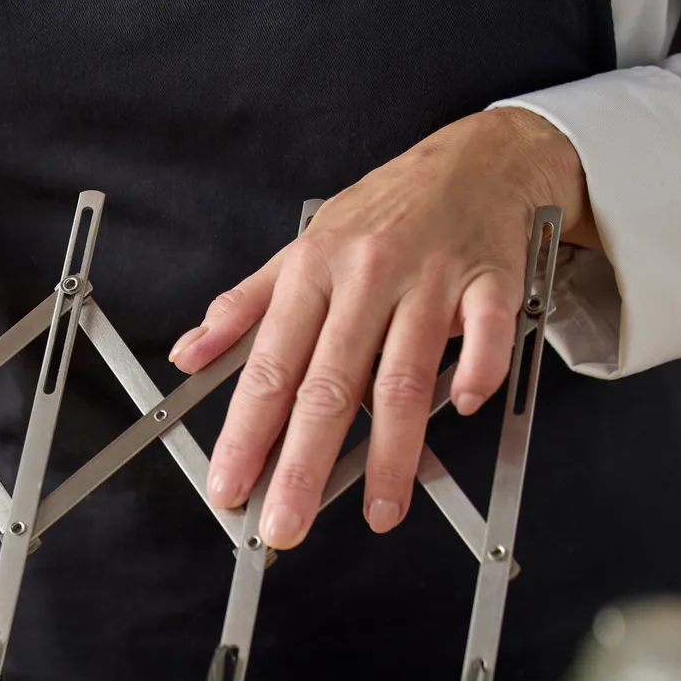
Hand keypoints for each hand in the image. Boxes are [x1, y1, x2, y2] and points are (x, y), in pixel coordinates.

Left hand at [170, 107, 595, 549]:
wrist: (476, 156)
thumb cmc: (382, 211)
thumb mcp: (302, 248)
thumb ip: (245, 306)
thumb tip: (187, 353)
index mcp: (312, 273)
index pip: (270, 367)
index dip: (246, 433)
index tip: (229, 488)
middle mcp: (366, 277)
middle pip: (331, 385)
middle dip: (303, 464)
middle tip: (286, 523)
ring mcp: (431, 279)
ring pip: (405, 377)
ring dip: (392, 453)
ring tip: (380, 511)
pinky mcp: (492, 279)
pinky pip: (487, 334)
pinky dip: (478, 372)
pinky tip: (465, 412)